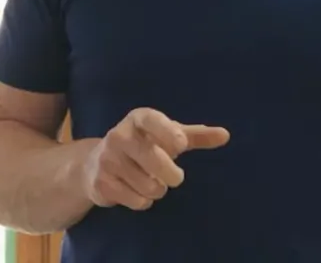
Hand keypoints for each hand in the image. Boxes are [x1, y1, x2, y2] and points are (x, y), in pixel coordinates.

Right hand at [81, 107, 229, 210]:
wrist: (95, 163)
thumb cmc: (143, 145)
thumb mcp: (168, 137)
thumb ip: (196, 136)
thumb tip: (226, 135)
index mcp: (138, 119)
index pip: (152, 120)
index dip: (168, 131)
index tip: (182, 144)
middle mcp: (119, 136)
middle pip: (154, 159)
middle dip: (172, 174)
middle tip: (174, 176)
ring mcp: (107, 160)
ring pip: (148, 185)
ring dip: (157, 190)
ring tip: (151, 182)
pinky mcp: (101, 183)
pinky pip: (137, 200)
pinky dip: (144, 201)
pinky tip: (135, 191)